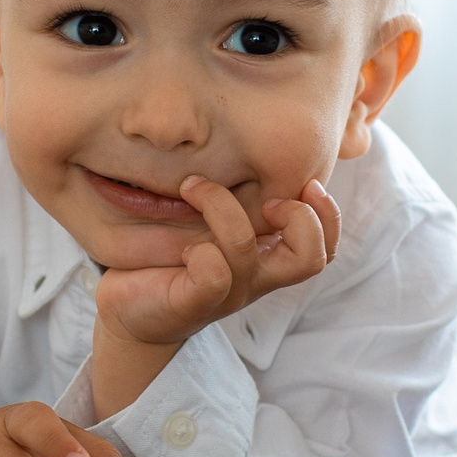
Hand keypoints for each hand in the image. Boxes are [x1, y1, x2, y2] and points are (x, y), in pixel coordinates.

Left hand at [88, 178, 340, 416]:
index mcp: (268, 259)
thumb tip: (249, 144)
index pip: (325, 248)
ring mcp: (227, 294)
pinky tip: (183, 246)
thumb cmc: (171, 258)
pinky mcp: (193, 304)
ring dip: (218, 205)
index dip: (328, 215)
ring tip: (191, 187)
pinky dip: (200, 251)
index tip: (306, 184)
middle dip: (298, 218)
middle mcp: (256, 279)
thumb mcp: (211, 224)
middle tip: (264, 199)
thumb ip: (236, 199)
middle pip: (311, 259)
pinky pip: (213, 275)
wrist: (128, 312)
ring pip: (244, 249)